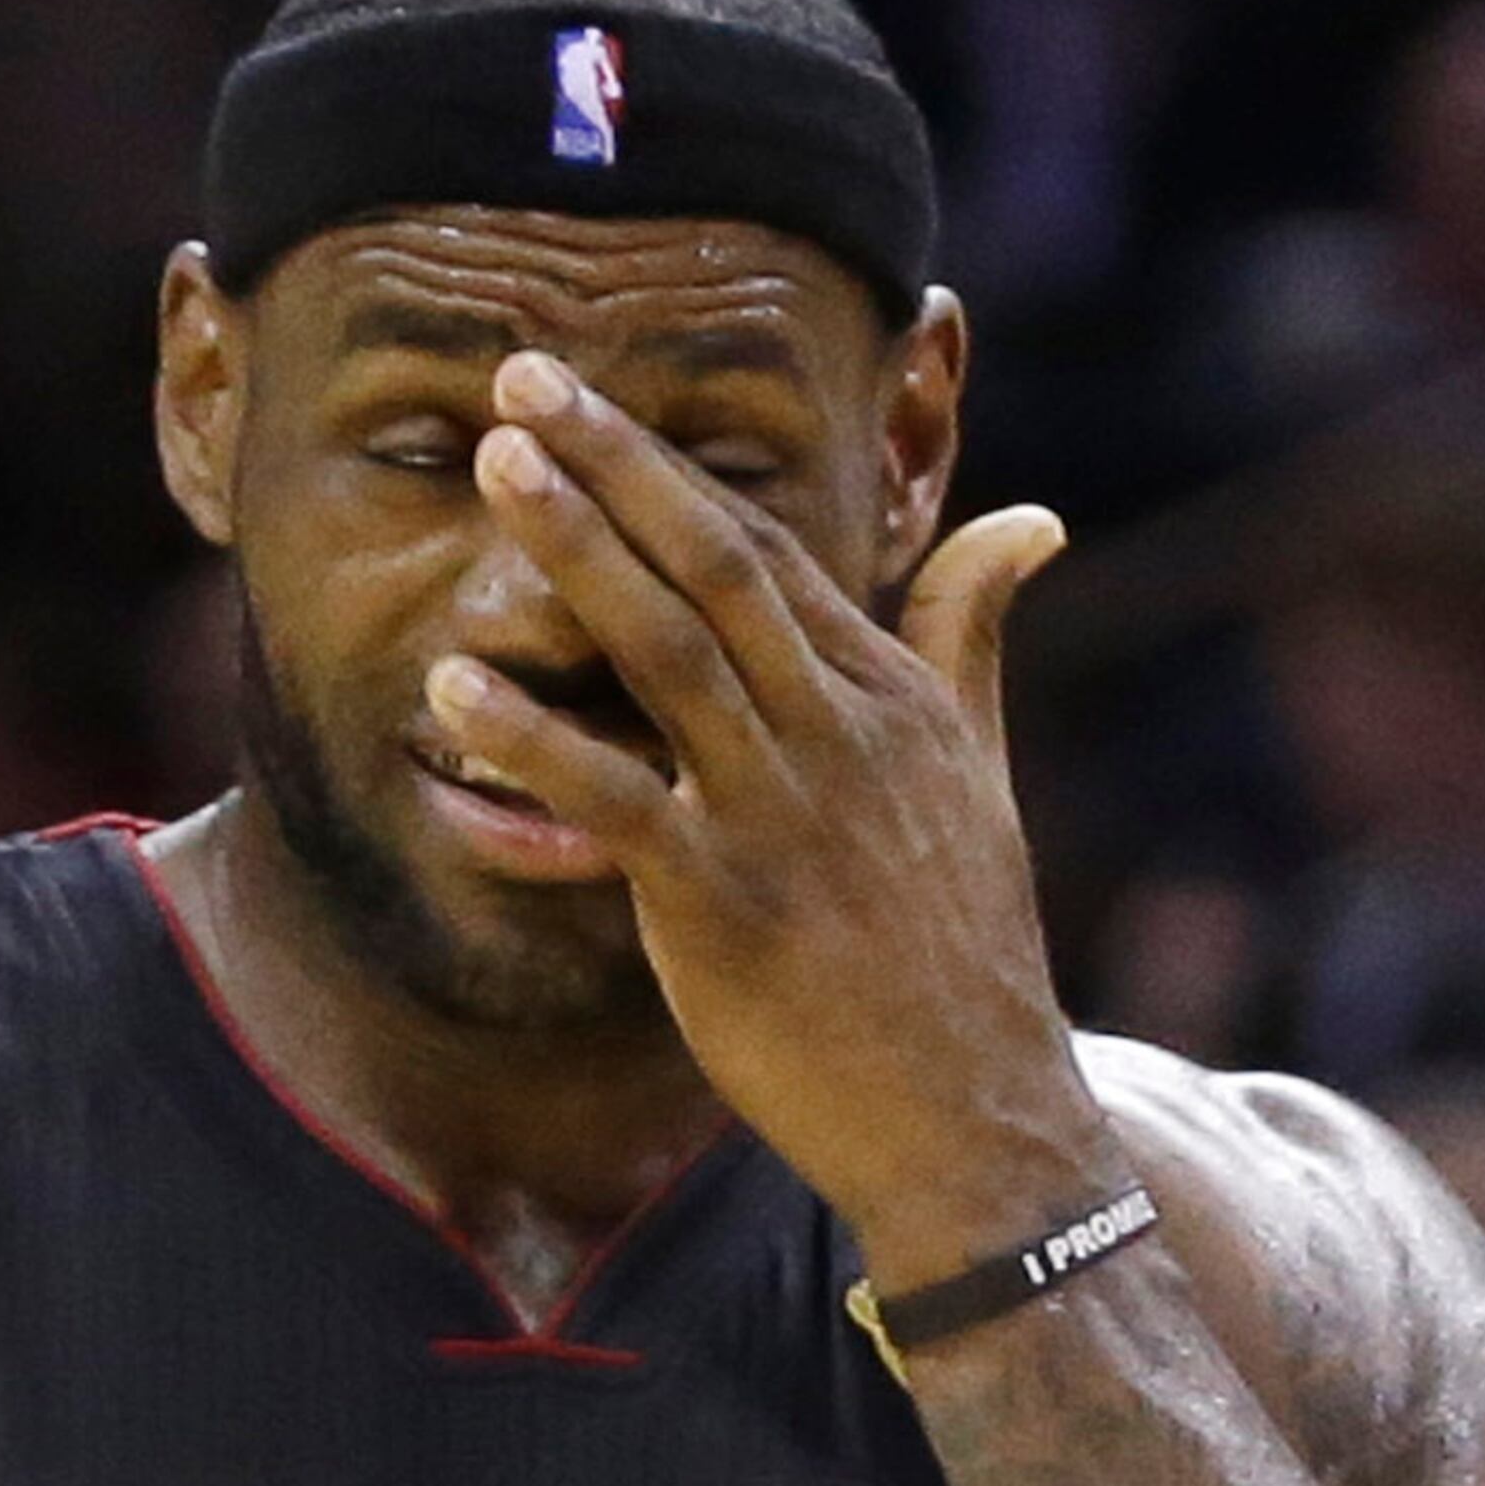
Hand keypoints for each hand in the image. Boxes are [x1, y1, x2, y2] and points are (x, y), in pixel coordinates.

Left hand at [427, 348, 1102, 1264]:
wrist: (972, 1114)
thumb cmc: (960, 954)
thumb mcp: (980, 775)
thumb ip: (969, 638)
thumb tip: (1028, 519)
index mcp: (888, 698)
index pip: (769, 549)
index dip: (668, 465)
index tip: (584, 394)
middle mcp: (837, 734)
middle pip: (714, 565)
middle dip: (614, 461)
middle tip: (520, 372)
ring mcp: (779, 815)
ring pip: (666, 651)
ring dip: (576, 552)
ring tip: (495, 469)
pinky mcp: (723, 904)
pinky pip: (614, 803)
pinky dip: (533, 743)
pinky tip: (456, 692)